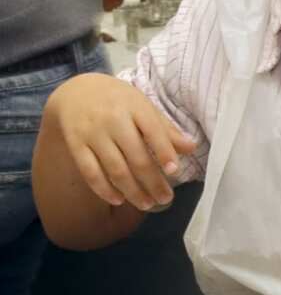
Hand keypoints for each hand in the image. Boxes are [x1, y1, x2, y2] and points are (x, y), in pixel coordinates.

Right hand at [45, 73, 195, 210]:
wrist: (76, 91)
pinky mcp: (76, 144)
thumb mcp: (143, 106)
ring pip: (114, 168)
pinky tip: (118, 200)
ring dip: (132, 191)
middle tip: (166, 199)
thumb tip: (192, 148)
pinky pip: (90, 171)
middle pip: (136, 156)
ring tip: (147, 204)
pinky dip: (104, 189)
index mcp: (135, 107)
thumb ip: (166, 129)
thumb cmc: (119, 101)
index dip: (164, 152)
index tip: (174, 172)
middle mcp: (113, 120)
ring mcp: (92, 133)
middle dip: (153, 182)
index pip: (153, 131)